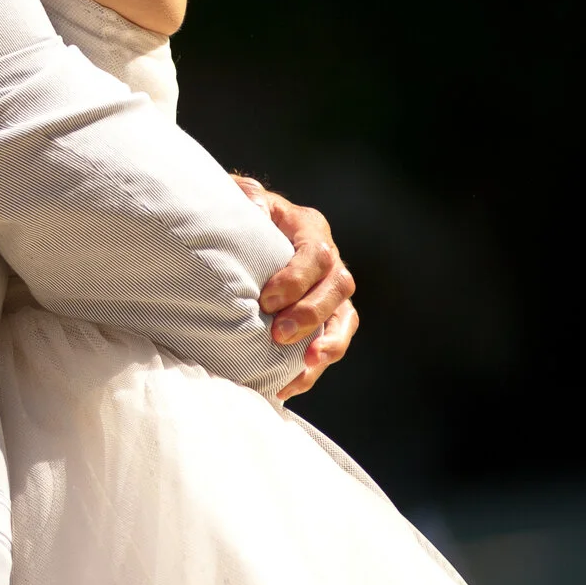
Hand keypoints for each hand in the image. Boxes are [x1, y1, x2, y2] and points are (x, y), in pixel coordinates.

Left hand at [228, 174, 359, 400]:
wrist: (244, 231)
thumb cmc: (240, 215)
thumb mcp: (242, 199)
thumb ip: (249, 200)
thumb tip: (254, 209)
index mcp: (310, 229)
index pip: (316, 254)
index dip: (296, 279)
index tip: (267, 300)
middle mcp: (329, 261)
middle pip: (338, 288)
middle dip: (311, 314)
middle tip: (278, 335)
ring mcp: (330, 291)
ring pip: (345, 320)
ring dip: (326, 346)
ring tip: (303, 368)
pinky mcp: (326, 318)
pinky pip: (332, 343)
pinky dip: (314, 367)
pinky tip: (290, 386)